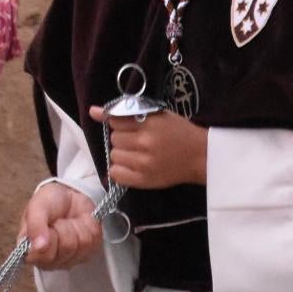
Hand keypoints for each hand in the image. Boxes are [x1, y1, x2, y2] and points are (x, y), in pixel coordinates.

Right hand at [22, 181, 101, 268]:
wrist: (69, 195)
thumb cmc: (49, 202)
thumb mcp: (37, 207)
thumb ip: (35, 226)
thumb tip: (39, 247)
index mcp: (32, 252)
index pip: (43, 256)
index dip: (49, 238)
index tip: (48, 225)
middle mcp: (49, 261)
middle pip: (67, 248)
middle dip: (64, 228)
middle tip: (58, 221)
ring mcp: (70, 259)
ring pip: (82, 244)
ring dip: (77, 226)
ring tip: (68, 221)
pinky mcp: (87, 254)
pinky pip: (94, 241)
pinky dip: (89, 226)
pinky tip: (79, 224)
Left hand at [89, 104, 207, 188]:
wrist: (200, 157)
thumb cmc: (179, 132)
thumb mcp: (157, 115)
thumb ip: (126, 111)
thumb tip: (91, 111)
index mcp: (150, 124)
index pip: (115, 120)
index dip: (121, 123)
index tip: (132, 127)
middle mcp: (145, 143)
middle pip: (114, 138)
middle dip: (122, 138)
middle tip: (138, 140)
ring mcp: (143, 164)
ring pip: (114, 155)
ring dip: (122, 153)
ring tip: (137, 153)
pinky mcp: (143, 180)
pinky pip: (116, 173)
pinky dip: (120, 169)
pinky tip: (132, 165)